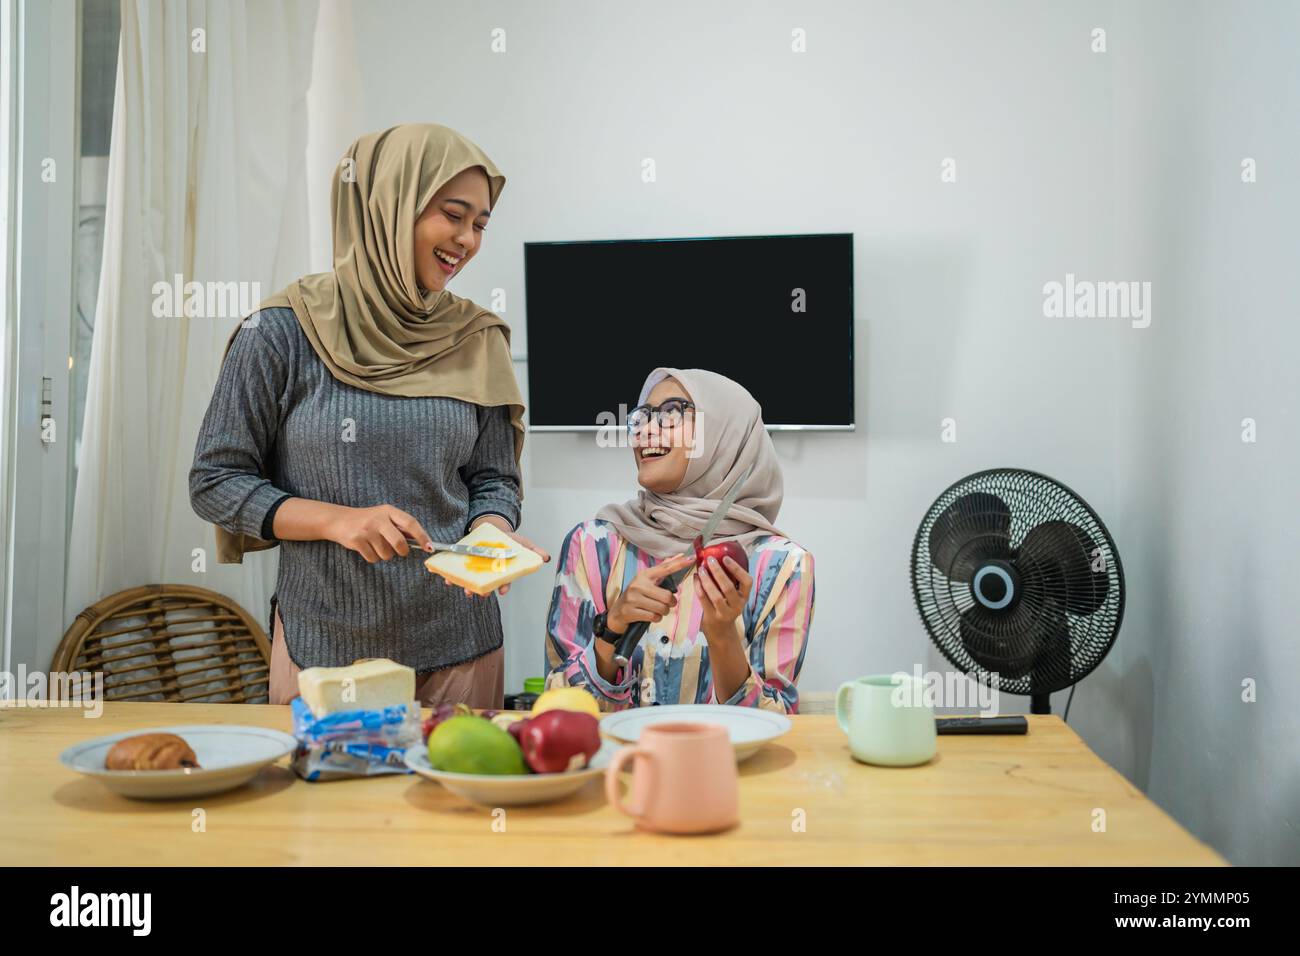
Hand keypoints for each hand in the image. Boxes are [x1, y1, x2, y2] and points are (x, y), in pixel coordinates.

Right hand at [326, 504, 431, 562]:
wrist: (338, 520)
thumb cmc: (367, 520)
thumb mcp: (383, 516)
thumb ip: (399, 526)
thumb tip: (421, 540)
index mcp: (388, 511)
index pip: (410, 523)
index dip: (422, 536)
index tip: (429, 547)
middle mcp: (378, 519)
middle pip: (399, 542)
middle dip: (402, 551)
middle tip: (401, 551)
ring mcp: (367, 530)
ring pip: (386, 554)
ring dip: (384, 554)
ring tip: (376, 545)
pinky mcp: (357, 541)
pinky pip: (373, 558)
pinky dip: (373, 557)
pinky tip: (367, 548)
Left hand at [436, 515, 551, 598]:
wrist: (491, 529)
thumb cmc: (508, 540)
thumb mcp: (522, 543)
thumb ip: (533, 550)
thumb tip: (545, 558)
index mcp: (502, 571)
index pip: (503, 582)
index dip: (503, 587)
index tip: (501, 591)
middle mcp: (488, 573)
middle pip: (485, 585)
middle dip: (481, 591)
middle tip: (478, 594)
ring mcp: (476, 569)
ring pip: (470, 581)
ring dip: (465, 586)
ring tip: (462, 588)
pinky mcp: (464, 563)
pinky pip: (456, 572)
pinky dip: (450, 576)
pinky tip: (447, 579)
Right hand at [606, 553, 693, 634]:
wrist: (616, 613)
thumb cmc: (636, 596)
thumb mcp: (646, 582)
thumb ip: (662, 571)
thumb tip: (679, 556)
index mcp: (644, 575)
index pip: (665, 568)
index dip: (679, 564)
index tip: (692, 558)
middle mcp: (638, 585)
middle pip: (667, 596)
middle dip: (671, 603)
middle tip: (667, 604)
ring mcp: (633, 598)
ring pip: (662, 608)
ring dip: (663, 612)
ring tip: (657, 610)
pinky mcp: (631, 611)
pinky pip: (654, 617)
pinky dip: (656, 618)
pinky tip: (650, 616)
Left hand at [697, 554, 752, 639]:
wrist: (721, 630)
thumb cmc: (726, 605)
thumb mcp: (733, 595)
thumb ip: (729, 580)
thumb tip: (716, 557)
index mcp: (744, 596)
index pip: (747, 582)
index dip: (737, 569)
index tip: (725, 558)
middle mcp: (737, 605)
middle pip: (728, 587)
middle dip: (718, 572)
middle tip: (709, 560)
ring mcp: (725, 612)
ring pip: (715, 595)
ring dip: (707, 580)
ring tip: (701, 569)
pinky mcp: (712, 616)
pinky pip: (704, 600)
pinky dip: (698, 587)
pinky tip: (695, 578)